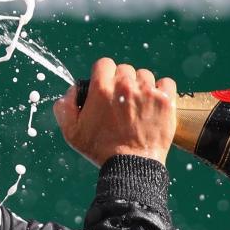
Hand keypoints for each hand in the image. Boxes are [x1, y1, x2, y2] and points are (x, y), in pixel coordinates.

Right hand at [53, 58, 176, 166]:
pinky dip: (161, 90)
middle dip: (122, 82)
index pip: (104, 63)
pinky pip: (166, 83)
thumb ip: (64, 107)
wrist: (132, 166)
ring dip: (141, 87)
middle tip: (121, 101)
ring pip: (144, 75)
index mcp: (102, 88)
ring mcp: (147, 92)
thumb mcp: (72, 132)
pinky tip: (155, 103)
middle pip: (124, 69)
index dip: (104, 75)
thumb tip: (71, 91)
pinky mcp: (165, 100)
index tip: (106, 87)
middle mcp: (125, 85)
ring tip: (138, 105)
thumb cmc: (101, 150)